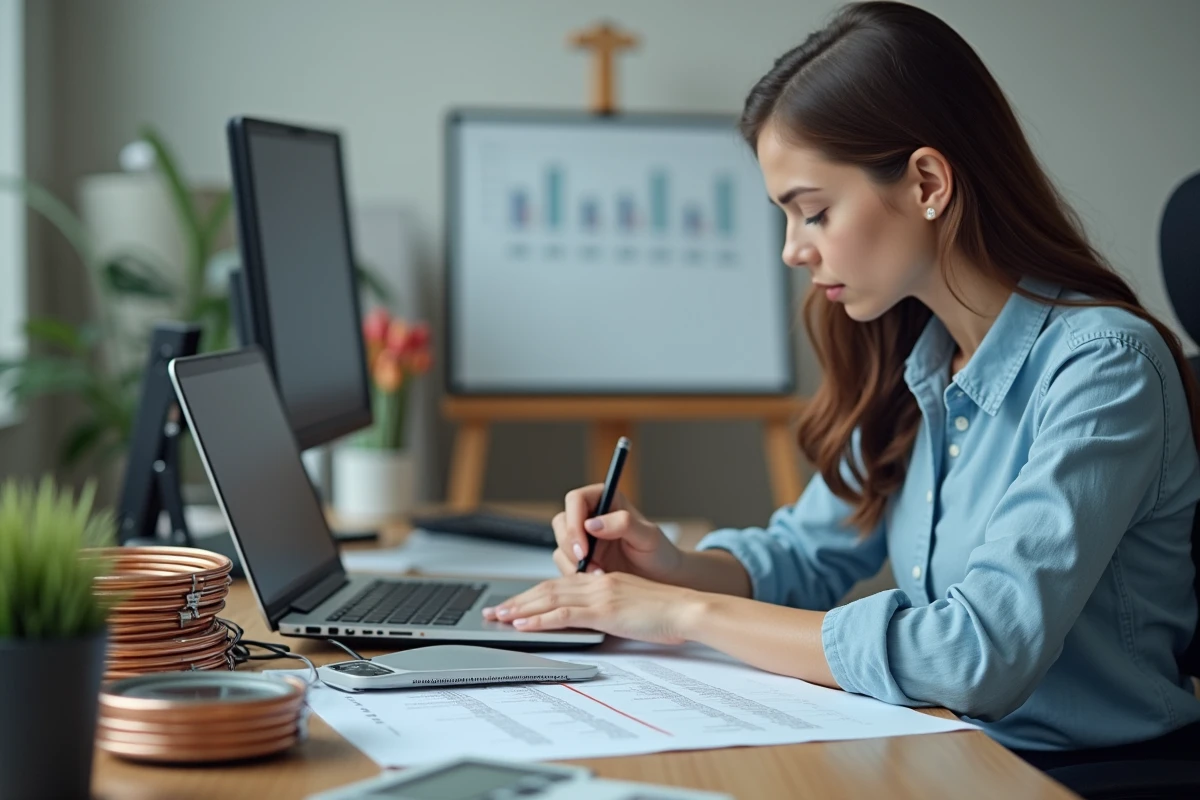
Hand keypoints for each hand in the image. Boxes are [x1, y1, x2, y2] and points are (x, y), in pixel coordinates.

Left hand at [480, 571, 702, 644]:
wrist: (687, 609)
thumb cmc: (667, 612)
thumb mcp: (632, 608)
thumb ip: (609, 610)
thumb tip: (591, 623)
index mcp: (603, 580)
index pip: (560, 585)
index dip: (534, 594)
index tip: (515, 604)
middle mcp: (597, 582)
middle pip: (548, 589)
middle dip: (519, 600)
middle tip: (495, 611)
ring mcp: (599, 594)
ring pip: (550, 598)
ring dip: (521, 608)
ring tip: (500, 617)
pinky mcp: (603, 610)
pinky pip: (564, 614)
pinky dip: (540, 618)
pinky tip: (524, 624)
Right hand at [553, 484, 683, 582]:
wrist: (662, 580)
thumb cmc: (659, 553)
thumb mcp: (648, 536)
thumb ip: (623, 524)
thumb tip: (592, 523)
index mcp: (607, 500)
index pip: (576, 499)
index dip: (574, 522)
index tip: (584, 547)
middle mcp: (592, 516)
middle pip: (562, 522)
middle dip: (570, 545)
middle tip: (586, 563)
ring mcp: (585, 538)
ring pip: (560, 544)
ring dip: (573, 562)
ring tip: (599, 575)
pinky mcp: (581, 559)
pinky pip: (564, 564)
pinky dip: (575, 574)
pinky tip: (596, 580)